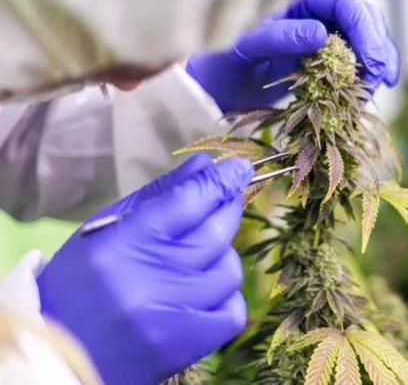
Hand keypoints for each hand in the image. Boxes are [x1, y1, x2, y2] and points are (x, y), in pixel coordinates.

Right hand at [37, 154, 253, 384]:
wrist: (55, 354)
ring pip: (228, 270)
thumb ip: (158, 195)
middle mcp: (152, 277)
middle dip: (227, 209)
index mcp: (125, 242)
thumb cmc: (79, 283)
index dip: (221, 180)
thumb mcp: (105, 229)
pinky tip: (204, 293)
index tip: (239, 168)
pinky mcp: (187, 346)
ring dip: (221, 258)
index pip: (189, 200)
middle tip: (225, 202)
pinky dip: (226, 298)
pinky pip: (232, 312)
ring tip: (197, 259)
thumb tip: (204, 165)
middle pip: (216, 231)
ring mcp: (173, 314)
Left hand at [186, 0, 399, 111]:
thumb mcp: (242, 49)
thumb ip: (276, 37)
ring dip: (377, 62)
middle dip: (377, 46)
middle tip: (381, 77)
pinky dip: (365, 78)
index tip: (371, 61)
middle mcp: (315, 12)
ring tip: (378, 88)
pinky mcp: (324, 60)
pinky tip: (368, 95)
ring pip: (364, 40)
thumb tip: (321, 34)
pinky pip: (354, 63)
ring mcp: (322, 35)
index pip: (344, 3)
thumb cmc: (220, 63)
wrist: (213, 90)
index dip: (364, 29)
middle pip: (363, 19)